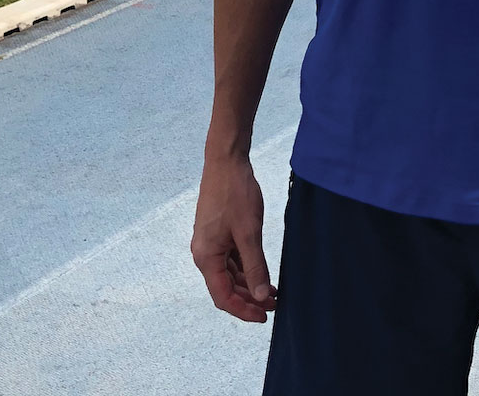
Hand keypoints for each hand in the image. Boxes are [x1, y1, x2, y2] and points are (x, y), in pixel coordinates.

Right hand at [191, 151, 276, 322]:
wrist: (226, 162)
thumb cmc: (235, 194)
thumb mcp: (249, 233)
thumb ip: (255, 266)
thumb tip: (261, 296)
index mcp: (207, 257)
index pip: (223, 296)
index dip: (244, 310)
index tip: (265, 317)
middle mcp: (204, 254)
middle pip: (225, 288)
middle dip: (249, 300)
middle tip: (274, 306)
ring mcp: (210, 244)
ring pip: (229, 275)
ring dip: (250, 286)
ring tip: (273, 293)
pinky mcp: (217, 235)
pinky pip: (231, 261)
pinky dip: (247, 270)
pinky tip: (264, 274)